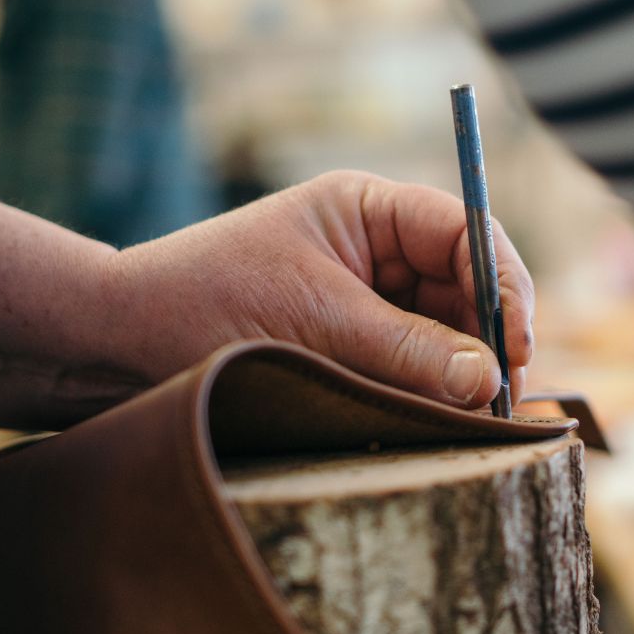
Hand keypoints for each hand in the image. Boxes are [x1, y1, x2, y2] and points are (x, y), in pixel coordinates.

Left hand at [106, 170, 532, 408]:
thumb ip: (405, 349)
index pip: (464, 231)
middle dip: (489, 339)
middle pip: (466, 286)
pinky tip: (436, 423)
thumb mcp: (312, 322)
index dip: (503, 284)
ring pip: (445, 333)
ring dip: (461, 374)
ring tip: (471, 421)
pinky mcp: (350, 348)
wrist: (115, 343)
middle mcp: (374, 250)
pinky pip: (410, 367)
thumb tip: (490, 379)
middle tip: (503, 403)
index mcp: (367, 209)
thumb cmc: (202, 303)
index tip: (518, 346)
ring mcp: (364, 300)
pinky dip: (428, 395)